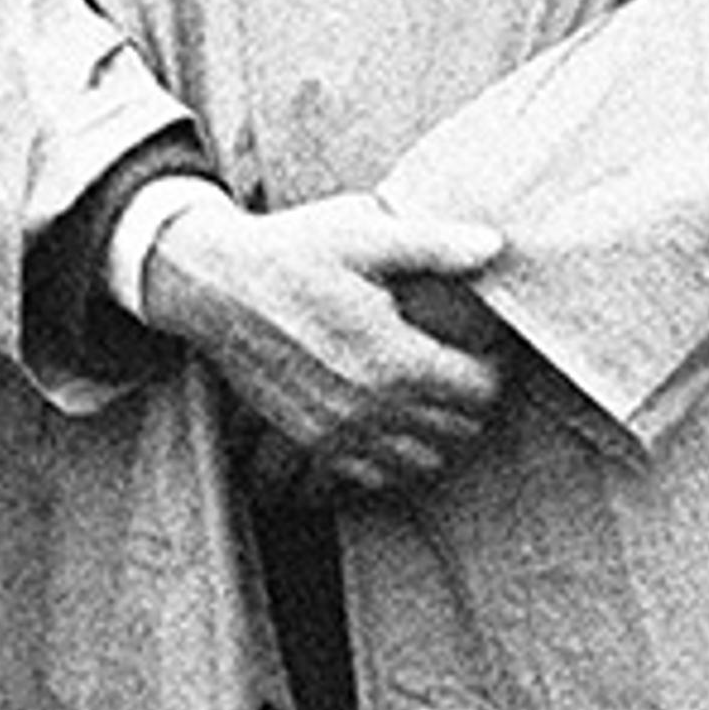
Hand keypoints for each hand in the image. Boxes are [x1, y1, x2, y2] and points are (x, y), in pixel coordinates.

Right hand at [138, 186, 510, 492]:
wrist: (215, 284)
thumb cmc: (290, 253)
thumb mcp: (363, 235)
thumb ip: (433, 246)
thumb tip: (493, 246)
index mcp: (394, 359)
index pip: (480, 391)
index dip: (491, 368)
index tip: (481, 348)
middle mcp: (371, 407)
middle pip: (458, 429)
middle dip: (469, 401)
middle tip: (459, 368)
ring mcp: (340, 431)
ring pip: (423, 461)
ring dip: (435, 433)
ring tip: (429, 396)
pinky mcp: (312, 441)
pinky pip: (375, 474)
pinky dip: (392, 455)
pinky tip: (389, 419)